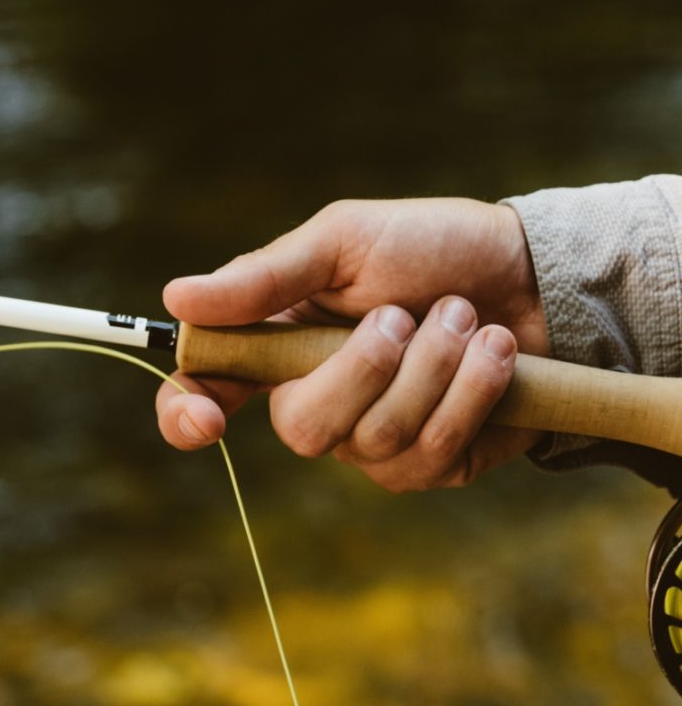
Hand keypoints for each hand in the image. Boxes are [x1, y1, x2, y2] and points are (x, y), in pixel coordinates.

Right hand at [155, 198, 548, 489]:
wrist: (529, 272)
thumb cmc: (429, 248)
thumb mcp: (344, 241)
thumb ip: (265, 277)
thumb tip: (176, 297)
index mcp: (280, 344)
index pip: (209, 392)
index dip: (188, 415)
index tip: (204, 420)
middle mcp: (320, 400)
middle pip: (301, 430)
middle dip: (363, 369)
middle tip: (405, 314)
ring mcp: (375, 442)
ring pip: (376, 440)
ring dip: (433, 367)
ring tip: (466, 317)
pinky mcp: (435, 464)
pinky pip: (433, 452)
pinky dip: (472, 393)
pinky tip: (497, 354)